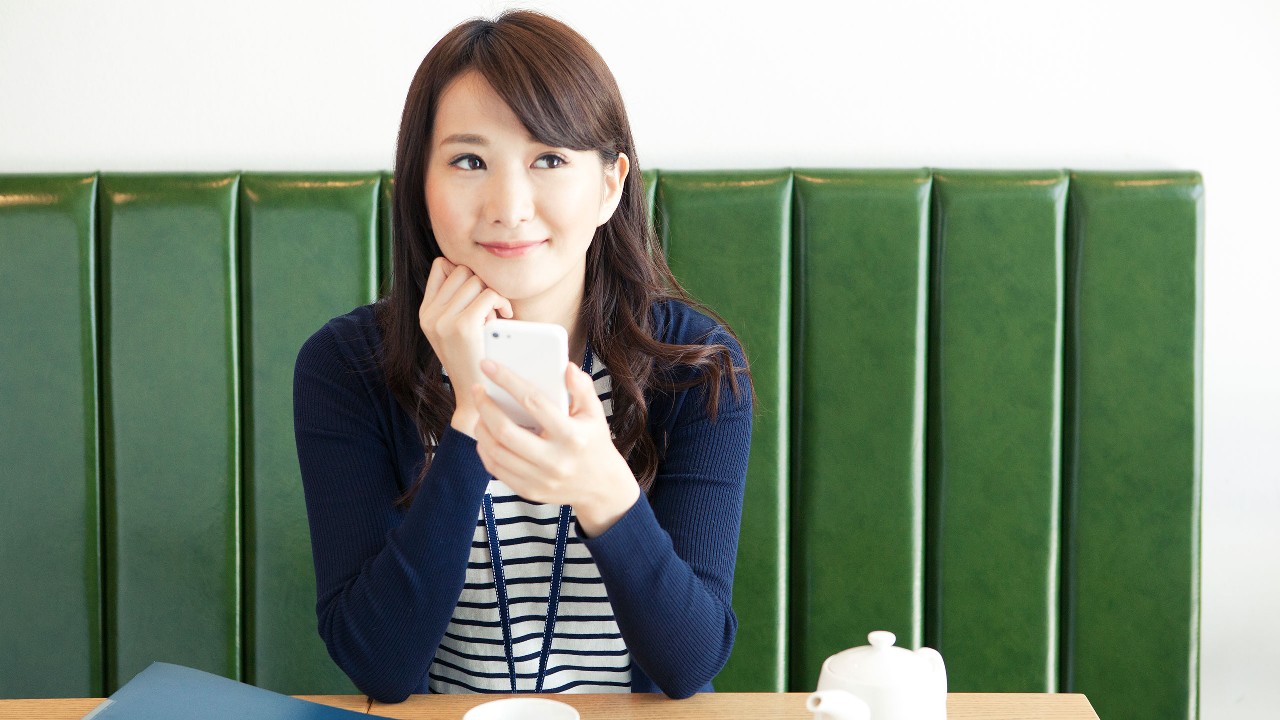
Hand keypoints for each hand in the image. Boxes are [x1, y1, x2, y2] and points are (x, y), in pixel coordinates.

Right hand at [418, 257, 512, 435]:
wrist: (474, 398)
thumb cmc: (473, 360)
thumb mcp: (455, 329)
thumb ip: (455, 302)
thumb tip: (470, 271)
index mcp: (424, 313)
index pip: (441, 266)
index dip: (465, 274)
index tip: (477, 294)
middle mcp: (429, 315)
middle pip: (462, 270)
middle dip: (481, 284)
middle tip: (490, 308)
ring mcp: (443, 320)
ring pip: (477, 280)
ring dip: (492, 294)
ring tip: (497, 315)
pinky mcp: (463, 326)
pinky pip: (489, 294)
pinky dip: (502, 302)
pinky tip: (506, 317)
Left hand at [470, 359, 639, 536]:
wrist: (602, 487)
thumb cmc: (593, 442)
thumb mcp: (594, 413)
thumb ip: (582, 388)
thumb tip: (566, 368)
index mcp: (572, 436)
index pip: (533, 402)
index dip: (507, 380)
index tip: (488, 365)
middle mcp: (555, 460)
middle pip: (505, 431)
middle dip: (484, 406)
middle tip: (477, 389)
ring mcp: (541, 479)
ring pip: (496, 451)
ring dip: (481, 427)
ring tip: (480, 410)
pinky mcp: (530, 491)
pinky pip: (496, 469)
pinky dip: (485, 449)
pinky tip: (485, 434)